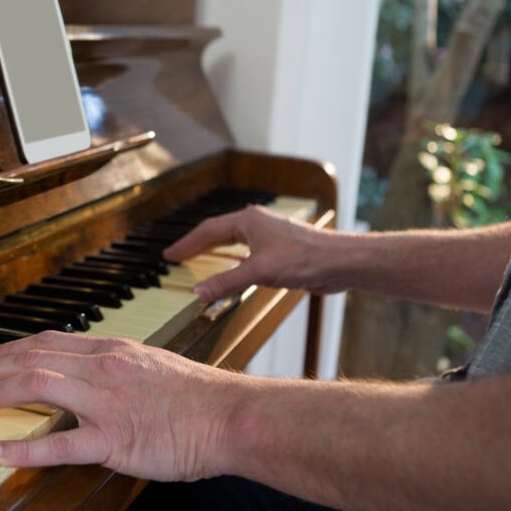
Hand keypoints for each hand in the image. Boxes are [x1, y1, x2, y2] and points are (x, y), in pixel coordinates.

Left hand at [0, 331, 245, 480]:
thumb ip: (114, 367)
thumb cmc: (197, 396)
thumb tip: (85, 373)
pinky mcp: (113, 440)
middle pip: (31, 359)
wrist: (230, 416)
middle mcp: (102, 369)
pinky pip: (56, 444)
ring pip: (35, 387)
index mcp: (111, 350)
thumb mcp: (149, 365)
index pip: (46, 342)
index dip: (9, 349)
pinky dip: (19, 448)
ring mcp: (105, 403)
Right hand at [164, 204, 342, 301]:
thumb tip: (198, 290)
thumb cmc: (306, 258)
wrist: (341, 262)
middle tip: (177, 257)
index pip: (207, 230)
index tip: (169, 254)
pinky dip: (233, 261)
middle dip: (196, 245)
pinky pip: (247, 253)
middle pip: (218, 233)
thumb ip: (226, 282)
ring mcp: (269, 236)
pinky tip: (232, 270)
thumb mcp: (259, 272)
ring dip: (214, 252)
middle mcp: (257, 224)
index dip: (186, 243)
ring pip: (233, 242)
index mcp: (248, 220)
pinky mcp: (280, 251)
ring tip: (197, 261)